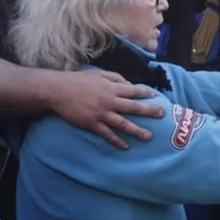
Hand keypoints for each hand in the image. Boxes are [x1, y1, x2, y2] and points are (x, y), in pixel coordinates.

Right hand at [49, 70, 164, 148]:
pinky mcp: (92, 124)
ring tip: (148, 137)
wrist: (58, 91)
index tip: (156, 97)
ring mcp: (101, 114)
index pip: (134, 91)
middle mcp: (109, 101)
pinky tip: (125, 146)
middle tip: (162, 115)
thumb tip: (130, 84)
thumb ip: (116, 78)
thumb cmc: (79, 80)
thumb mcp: (99, 74)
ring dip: (137, 130)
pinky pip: (107, 134)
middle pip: (133, 107)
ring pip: (123, 124)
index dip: (146, 94)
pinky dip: (117, 141)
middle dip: (149, 111)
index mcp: (112, 88)